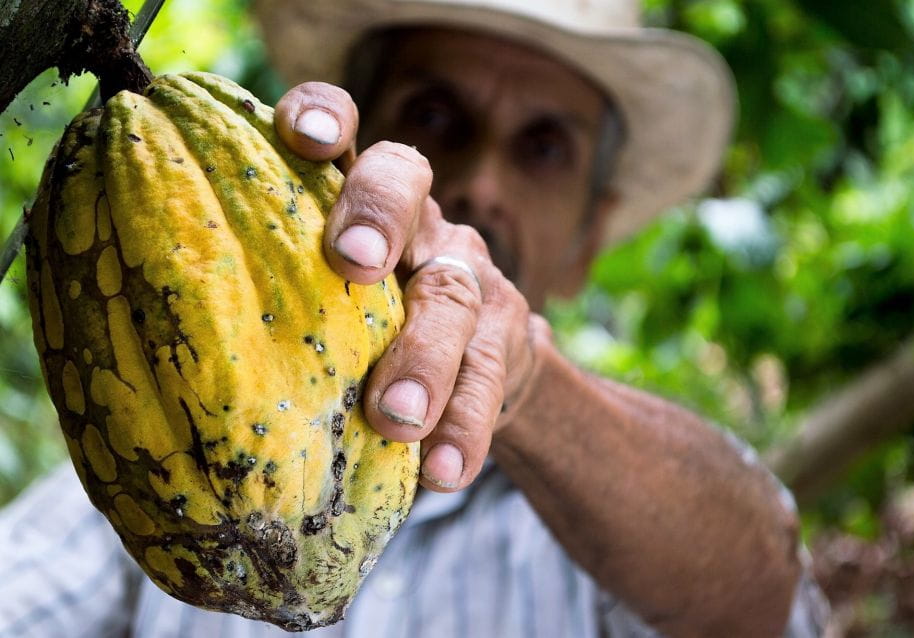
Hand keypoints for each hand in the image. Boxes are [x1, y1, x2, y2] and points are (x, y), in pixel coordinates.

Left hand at [275, 83, 539, 491]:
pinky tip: (442, 470)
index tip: (302, 136)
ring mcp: (468, 275)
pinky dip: (465, 426)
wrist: (479, 370)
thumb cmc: (365, 335)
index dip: (326, 117)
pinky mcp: (506, 338)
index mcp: (357, 201)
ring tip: (396, 418)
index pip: (344, 130)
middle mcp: (417, 221)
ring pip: (453, 294)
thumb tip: (144, 350)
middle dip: (378, 215)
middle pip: (406, 183)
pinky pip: (490, 377)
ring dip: (425, 356)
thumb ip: (273, 297)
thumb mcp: (322, 302)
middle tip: (353, 263)